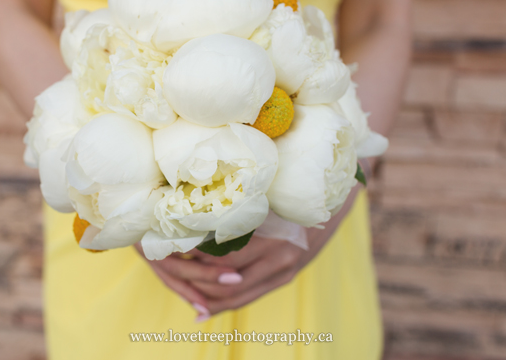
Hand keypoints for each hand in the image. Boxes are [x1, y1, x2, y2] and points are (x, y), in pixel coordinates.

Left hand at [135, 184, 359, 320]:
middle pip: (229, 284)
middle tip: (171, 271)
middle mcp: (281, 261)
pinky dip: (224, 305)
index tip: (175, 247)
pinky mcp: (285, 278)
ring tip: (184, 294)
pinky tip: (204, 311)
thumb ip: (239, 209)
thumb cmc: (294, 194)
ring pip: (237, 297)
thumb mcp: (268, 198)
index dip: (198, 256)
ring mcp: (284, 273)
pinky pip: (249, 298)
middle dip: (197, 281)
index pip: (226, 258)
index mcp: (274, 239)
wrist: (334, 203)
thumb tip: (198, 214)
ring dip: (208, 299)